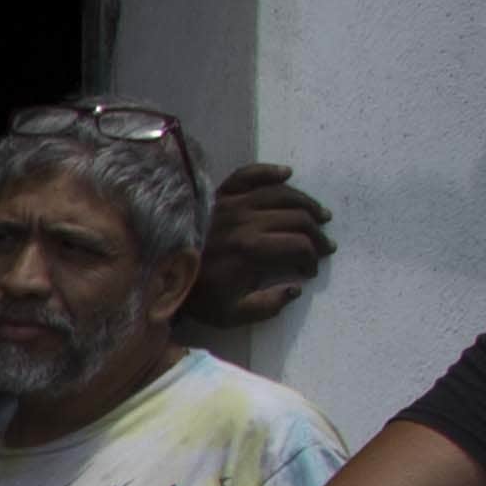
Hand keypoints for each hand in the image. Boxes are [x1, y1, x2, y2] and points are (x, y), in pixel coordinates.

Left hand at [189, 164, 335, 327]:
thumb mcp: (231, 313)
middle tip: (325, 246)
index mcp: (250, 249)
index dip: (312, 259)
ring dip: (306, 203)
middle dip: (317, 234)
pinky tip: (287, 173)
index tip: (310, 270)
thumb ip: (266, 306)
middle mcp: (245, 220)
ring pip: (281, 194)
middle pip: (297, 218)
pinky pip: (248, 174)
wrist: (160, 273)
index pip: (298, 246)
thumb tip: (294, 290)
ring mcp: (232, 203)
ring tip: (320, 215)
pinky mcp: (220, 194)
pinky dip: (269, 171)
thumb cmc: (197, 293)